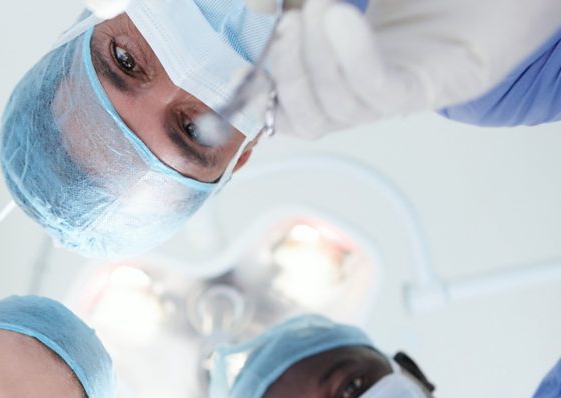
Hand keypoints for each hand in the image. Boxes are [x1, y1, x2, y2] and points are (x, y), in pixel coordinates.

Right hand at [269, 0, 560, 138]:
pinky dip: (352, 57)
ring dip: (314, 58)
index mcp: (338, 68)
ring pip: (334, 106)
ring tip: (321, 7)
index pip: (283, 103)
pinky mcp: (431, 86)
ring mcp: (396, 91)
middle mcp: (364, 88)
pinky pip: (378, 88)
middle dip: (284, 69)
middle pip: (303, 114)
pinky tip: (341, 18)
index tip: (240, 59)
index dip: (254, 93)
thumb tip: (257, 9)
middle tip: (284, 21)